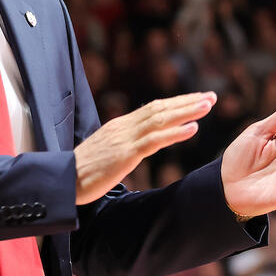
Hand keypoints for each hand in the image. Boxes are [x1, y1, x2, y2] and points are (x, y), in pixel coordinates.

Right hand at [74, 92, 215, 204]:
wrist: (64, 179)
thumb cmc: (84, 170)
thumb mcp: (107, 151)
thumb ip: (123, 143)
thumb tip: (139, 143)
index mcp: (121, 125)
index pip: (153, 108)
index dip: (176, 103)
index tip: (196, 99)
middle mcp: (124, 126)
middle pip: (160, 108)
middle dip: (187, 101)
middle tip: (211, 96)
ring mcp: (125, 138)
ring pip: (160, 119)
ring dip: (186, 111)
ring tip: (207, 106)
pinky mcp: (125, 154)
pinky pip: (154, 140)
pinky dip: (175, 133)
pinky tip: (193, 129)